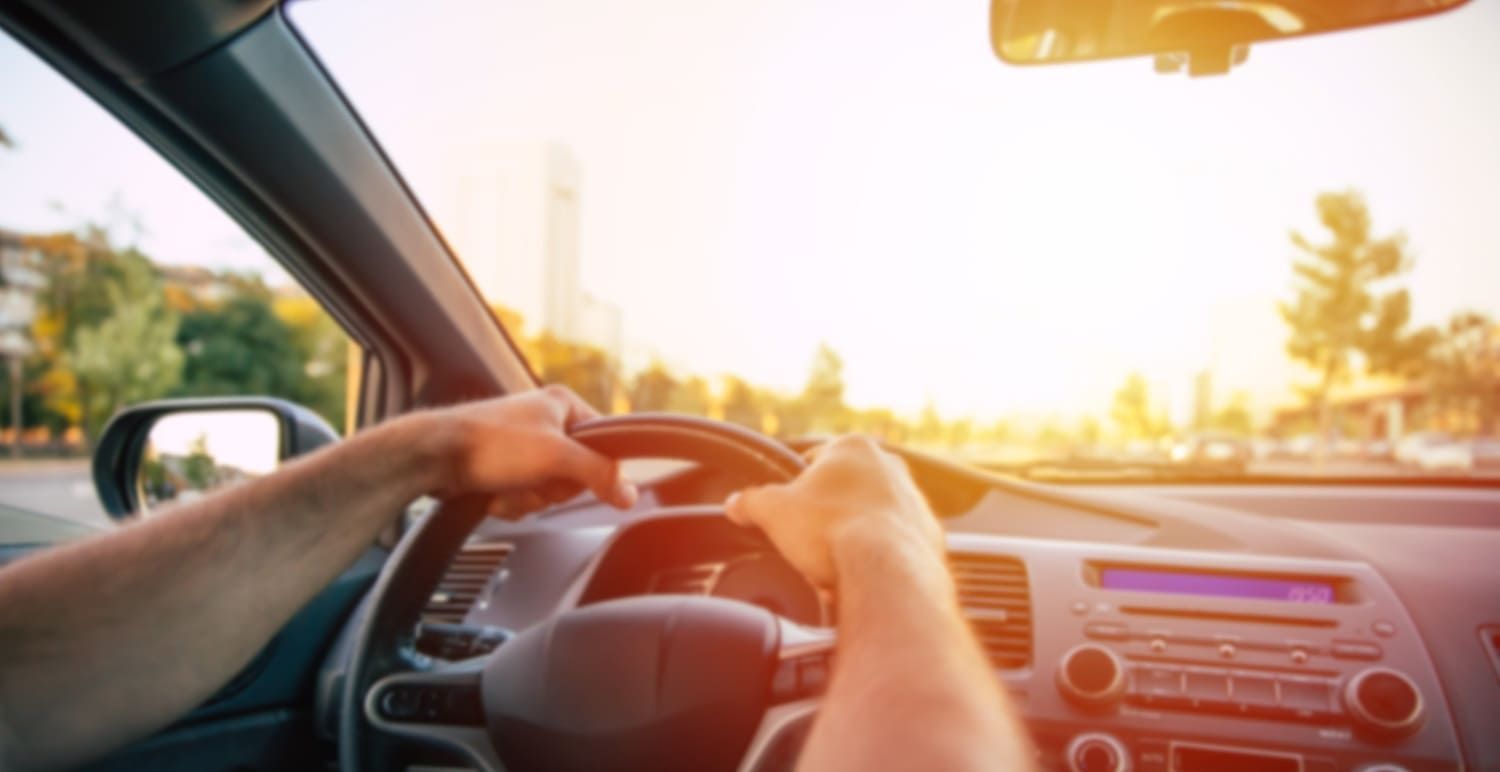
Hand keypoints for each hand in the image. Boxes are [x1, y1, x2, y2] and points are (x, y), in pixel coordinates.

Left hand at [429, 386, 637, 512]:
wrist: (433, 457)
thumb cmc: (487, 442)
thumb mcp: (556, 457)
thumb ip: (599, 473)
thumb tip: (629, 492)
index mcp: (563, 405)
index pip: (604, 444)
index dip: (591, 468)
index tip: (574, 477)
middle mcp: (545, 422)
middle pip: (576, 474)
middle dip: (551, 488)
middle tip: (531, 478)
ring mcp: (523, 447)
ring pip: (549, 491)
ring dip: (528, 498)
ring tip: (506, 484)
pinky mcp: (504, 469)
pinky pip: (526, 497)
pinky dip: (511, 502)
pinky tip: (494, 492)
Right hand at [724, 435, 943, 589]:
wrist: (886, 571)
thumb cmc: (831, 531)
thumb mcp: (773, 511)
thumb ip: (750, 501)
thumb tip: (735, 503)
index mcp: (852, 448)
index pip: (813, 461)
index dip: (794, 489)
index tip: (787, 511)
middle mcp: (890, 467)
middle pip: (843, 493)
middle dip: (823, 520)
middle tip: (807, 545)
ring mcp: (914, 501)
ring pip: (868, 521)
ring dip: (849, 541)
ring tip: (830, 569)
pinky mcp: (928, 535)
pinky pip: (891, 547)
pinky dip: (874, 561)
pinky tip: (856, 579)